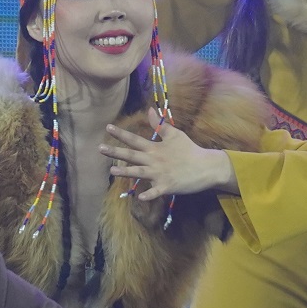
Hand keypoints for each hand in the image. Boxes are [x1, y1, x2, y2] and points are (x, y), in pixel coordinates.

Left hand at [101, 113, 236, 201]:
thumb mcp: (175, 134)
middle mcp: (154, 160)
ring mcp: (160, 174)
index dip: (121, 134)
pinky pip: (156, 192)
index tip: (108, 127)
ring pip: (140, 173)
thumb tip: (150, 109)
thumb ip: (160, 124)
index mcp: (155, 148)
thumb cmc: (189, 150)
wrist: (206, 166)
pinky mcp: (167, 186)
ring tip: (112, 171)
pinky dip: (149, 195)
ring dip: (126, 172)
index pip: (135, 139)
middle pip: (132, 155)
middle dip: (115, 152)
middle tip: (100, 149)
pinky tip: (139, 197)